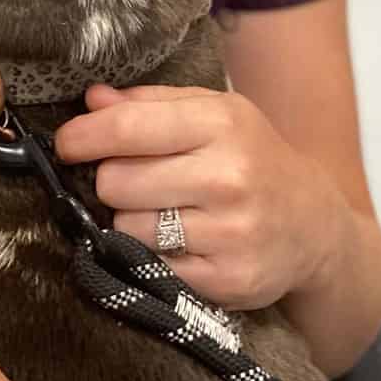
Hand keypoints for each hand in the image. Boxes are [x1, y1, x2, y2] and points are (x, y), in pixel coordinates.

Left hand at [54, 83, 351, 311]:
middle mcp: (229, 177)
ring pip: (128, 228)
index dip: (82, 137)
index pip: (127, 127)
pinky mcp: (229, 280)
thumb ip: (150, 103)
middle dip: (112, 181)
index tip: (66, 144)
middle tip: (132, 182)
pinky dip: (152, 256)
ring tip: (160, 212)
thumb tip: (92, 100)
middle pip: (116, 182)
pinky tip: (178, 242)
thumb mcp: (213, 113)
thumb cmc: (251, 157)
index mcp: (221, 123)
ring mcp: (232, 232)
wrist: (314, 226)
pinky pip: (152, 267)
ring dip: (129, 222)